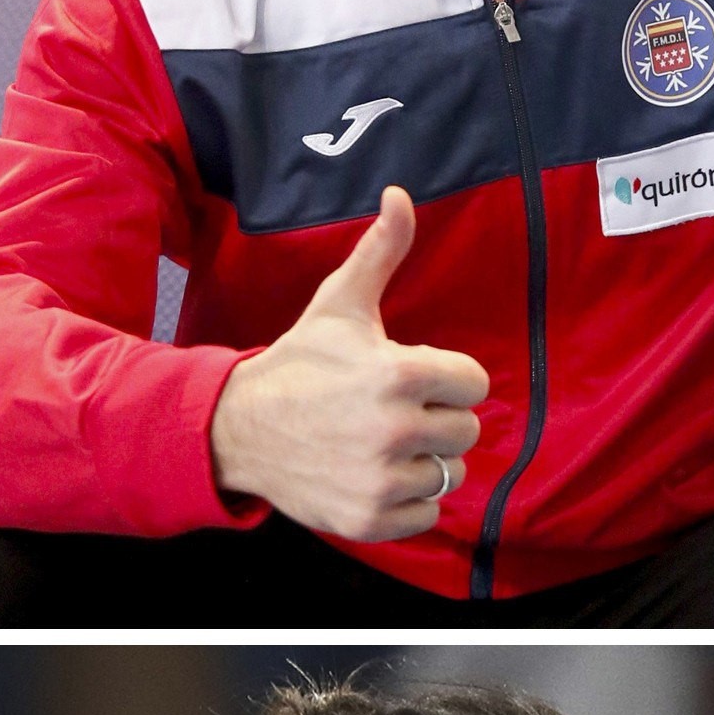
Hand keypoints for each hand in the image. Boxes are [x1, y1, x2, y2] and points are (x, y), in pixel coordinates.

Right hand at [209, 186, 487, 540]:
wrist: (238, 428)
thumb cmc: (299, 364)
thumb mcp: (340, 305)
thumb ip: (382, 251)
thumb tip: (402, 194)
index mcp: (399, 374)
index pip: (474, 384)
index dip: (447, 379)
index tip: (414, 377)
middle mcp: (395, 430)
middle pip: (466, 430)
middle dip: (436, 419)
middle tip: (392, 412)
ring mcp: (382, 479)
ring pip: (450, 474)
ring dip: (424, 461)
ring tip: (382, 444)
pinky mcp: (370, 520)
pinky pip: (427, 515)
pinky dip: (407, 501)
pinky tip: (374, 475)